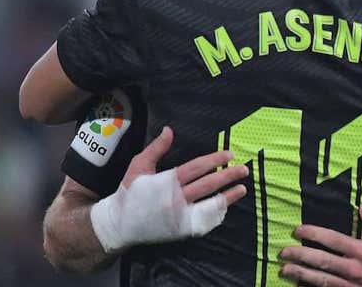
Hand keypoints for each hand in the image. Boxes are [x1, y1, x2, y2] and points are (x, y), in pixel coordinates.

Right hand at [90, 126, 248, 252]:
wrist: (118, 225)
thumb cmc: (129, 193)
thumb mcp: (138, 166)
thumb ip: (156, 148)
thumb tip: (169, 130)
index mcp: (165, 182)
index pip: (196, 168)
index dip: (215, 161)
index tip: (229, 155)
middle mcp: (175, 199)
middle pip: (207, 185)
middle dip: (228, 176)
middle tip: (244, 169)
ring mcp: (179, 217)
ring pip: (209, 205)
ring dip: (228, 196)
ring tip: (242, 188)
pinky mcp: (180, 230)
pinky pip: (204, 222)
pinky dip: (217, 214)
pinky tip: (226, 206)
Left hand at [279, 204, 361, 286]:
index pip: (334, 241)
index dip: (314, 234)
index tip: (299, 230)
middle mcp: (356, 269)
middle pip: (322, 262)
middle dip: (300, 256)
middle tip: (284, 252)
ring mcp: (353, 285)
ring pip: (322, 279)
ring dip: (302, 274)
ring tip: (285, 270)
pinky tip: (303, 284)